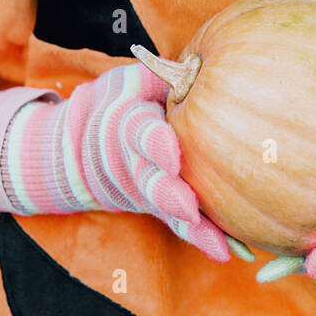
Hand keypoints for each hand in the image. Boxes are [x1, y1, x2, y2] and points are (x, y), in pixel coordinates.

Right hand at [0, 61, 253, 264]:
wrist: (82, 147)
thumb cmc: (123, 100)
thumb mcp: (133, 81)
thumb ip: (162, 75)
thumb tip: (201, 62)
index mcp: (126, 125)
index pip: (139, 133)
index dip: (154, 143)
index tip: (171, 152)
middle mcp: (134, 164)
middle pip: (150, 181)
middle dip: (170, 195)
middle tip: (190, 208)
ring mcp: (146, 191)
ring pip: (167, 210)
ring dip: (193, 228)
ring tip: (220, 244)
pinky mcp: (161, 208)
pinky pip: (182, 226)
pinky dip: (205, 239)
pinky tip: (232, 253)